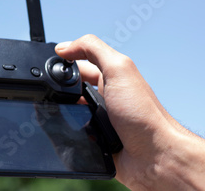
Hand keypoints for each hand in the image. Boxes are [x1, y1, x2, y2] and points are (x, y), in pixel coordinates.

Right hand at [55, 34, 204, 189]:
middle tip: (54, 93)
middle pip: (69, 88)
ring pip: (67, 112)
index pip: (79, 63)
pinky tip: (67, 134)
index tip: (49, 64)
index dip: (64, 62)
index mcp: (110, 77)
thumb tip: (64, 47)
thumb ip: (92, 50)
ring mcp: (98, 120)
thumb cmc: (144, 114)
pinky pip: (71, 134)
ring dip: (62, 113)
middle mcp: (104, 97)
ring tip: (63, 115)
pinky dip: (65, 134)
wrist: (155, 157)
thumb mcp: (119, 69)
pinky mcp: (94, 141)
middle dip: (59, 90)